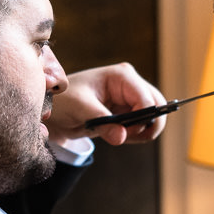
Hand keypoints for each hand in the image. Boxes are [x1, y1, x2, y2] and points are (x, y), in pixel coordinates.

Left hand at [46, 63, 167, 144]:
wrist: (56, 110)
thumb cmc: (64, 101)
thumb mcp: (79, 110)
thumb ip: (101, 123)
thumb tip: (121, 137)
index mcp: (121, 76)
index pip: (147, 98)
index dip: (143, 118)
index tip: (128, 133)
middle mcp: (131, 84)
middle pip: (157, 105)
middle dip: (147, 125)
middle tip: (127, 137)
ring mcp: (132, 97)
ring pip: (154, 117)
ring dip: (142, 131)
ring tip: (119, 136)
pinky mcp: (129, 111)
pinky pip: (144, 125)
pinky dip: (137, 134)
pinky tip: (118, 135)